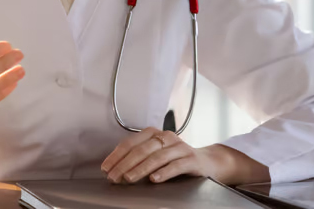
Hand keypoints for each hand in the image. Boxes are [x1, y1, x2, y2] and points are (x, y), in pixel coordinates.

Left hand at [100, 127, 268, 184]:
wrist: (208, 162)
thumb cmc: (176, 159)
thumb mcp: (156, 155)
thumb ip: (139, 158)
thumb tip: (115, 170)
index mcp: (153, 133)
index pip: (130, 143)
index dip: (116, 156)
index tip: (106, 168)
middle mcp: (166, 137)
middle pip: (141, 150)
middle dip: (124, 164)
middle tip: (114, 177)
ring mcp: (180, 147)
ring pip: (156, 157)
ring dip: (140, 169)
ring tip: (129, 178)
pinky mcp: (192, 159)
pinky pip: (176, 165)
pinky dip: (164, 172)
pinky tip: (154, 179)